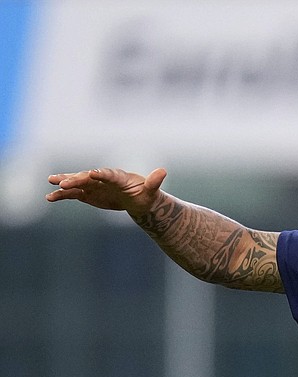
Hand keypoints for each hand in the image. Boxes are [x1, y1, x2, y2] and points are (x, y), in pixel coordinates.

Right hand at [46, 167, 166, 217]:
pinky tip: (50, 198)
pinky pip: (72, 194)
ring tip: (51, 183)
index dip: (101, 174)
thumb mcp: (151, 191)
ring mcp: (93, 185)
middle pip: (88, 177)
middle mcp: (102, 178)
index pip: (108, 174)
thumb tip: (163, 171)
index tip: (92, 174)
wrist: (137, 200)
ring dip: (64, 183)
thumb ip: (153, 182)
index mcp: (118, 177)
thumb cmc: (145, 195)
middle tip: (64, 182)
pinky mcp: (87, 193)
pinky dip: (62, 195)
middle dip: (77, 179)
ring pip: (76, 183)